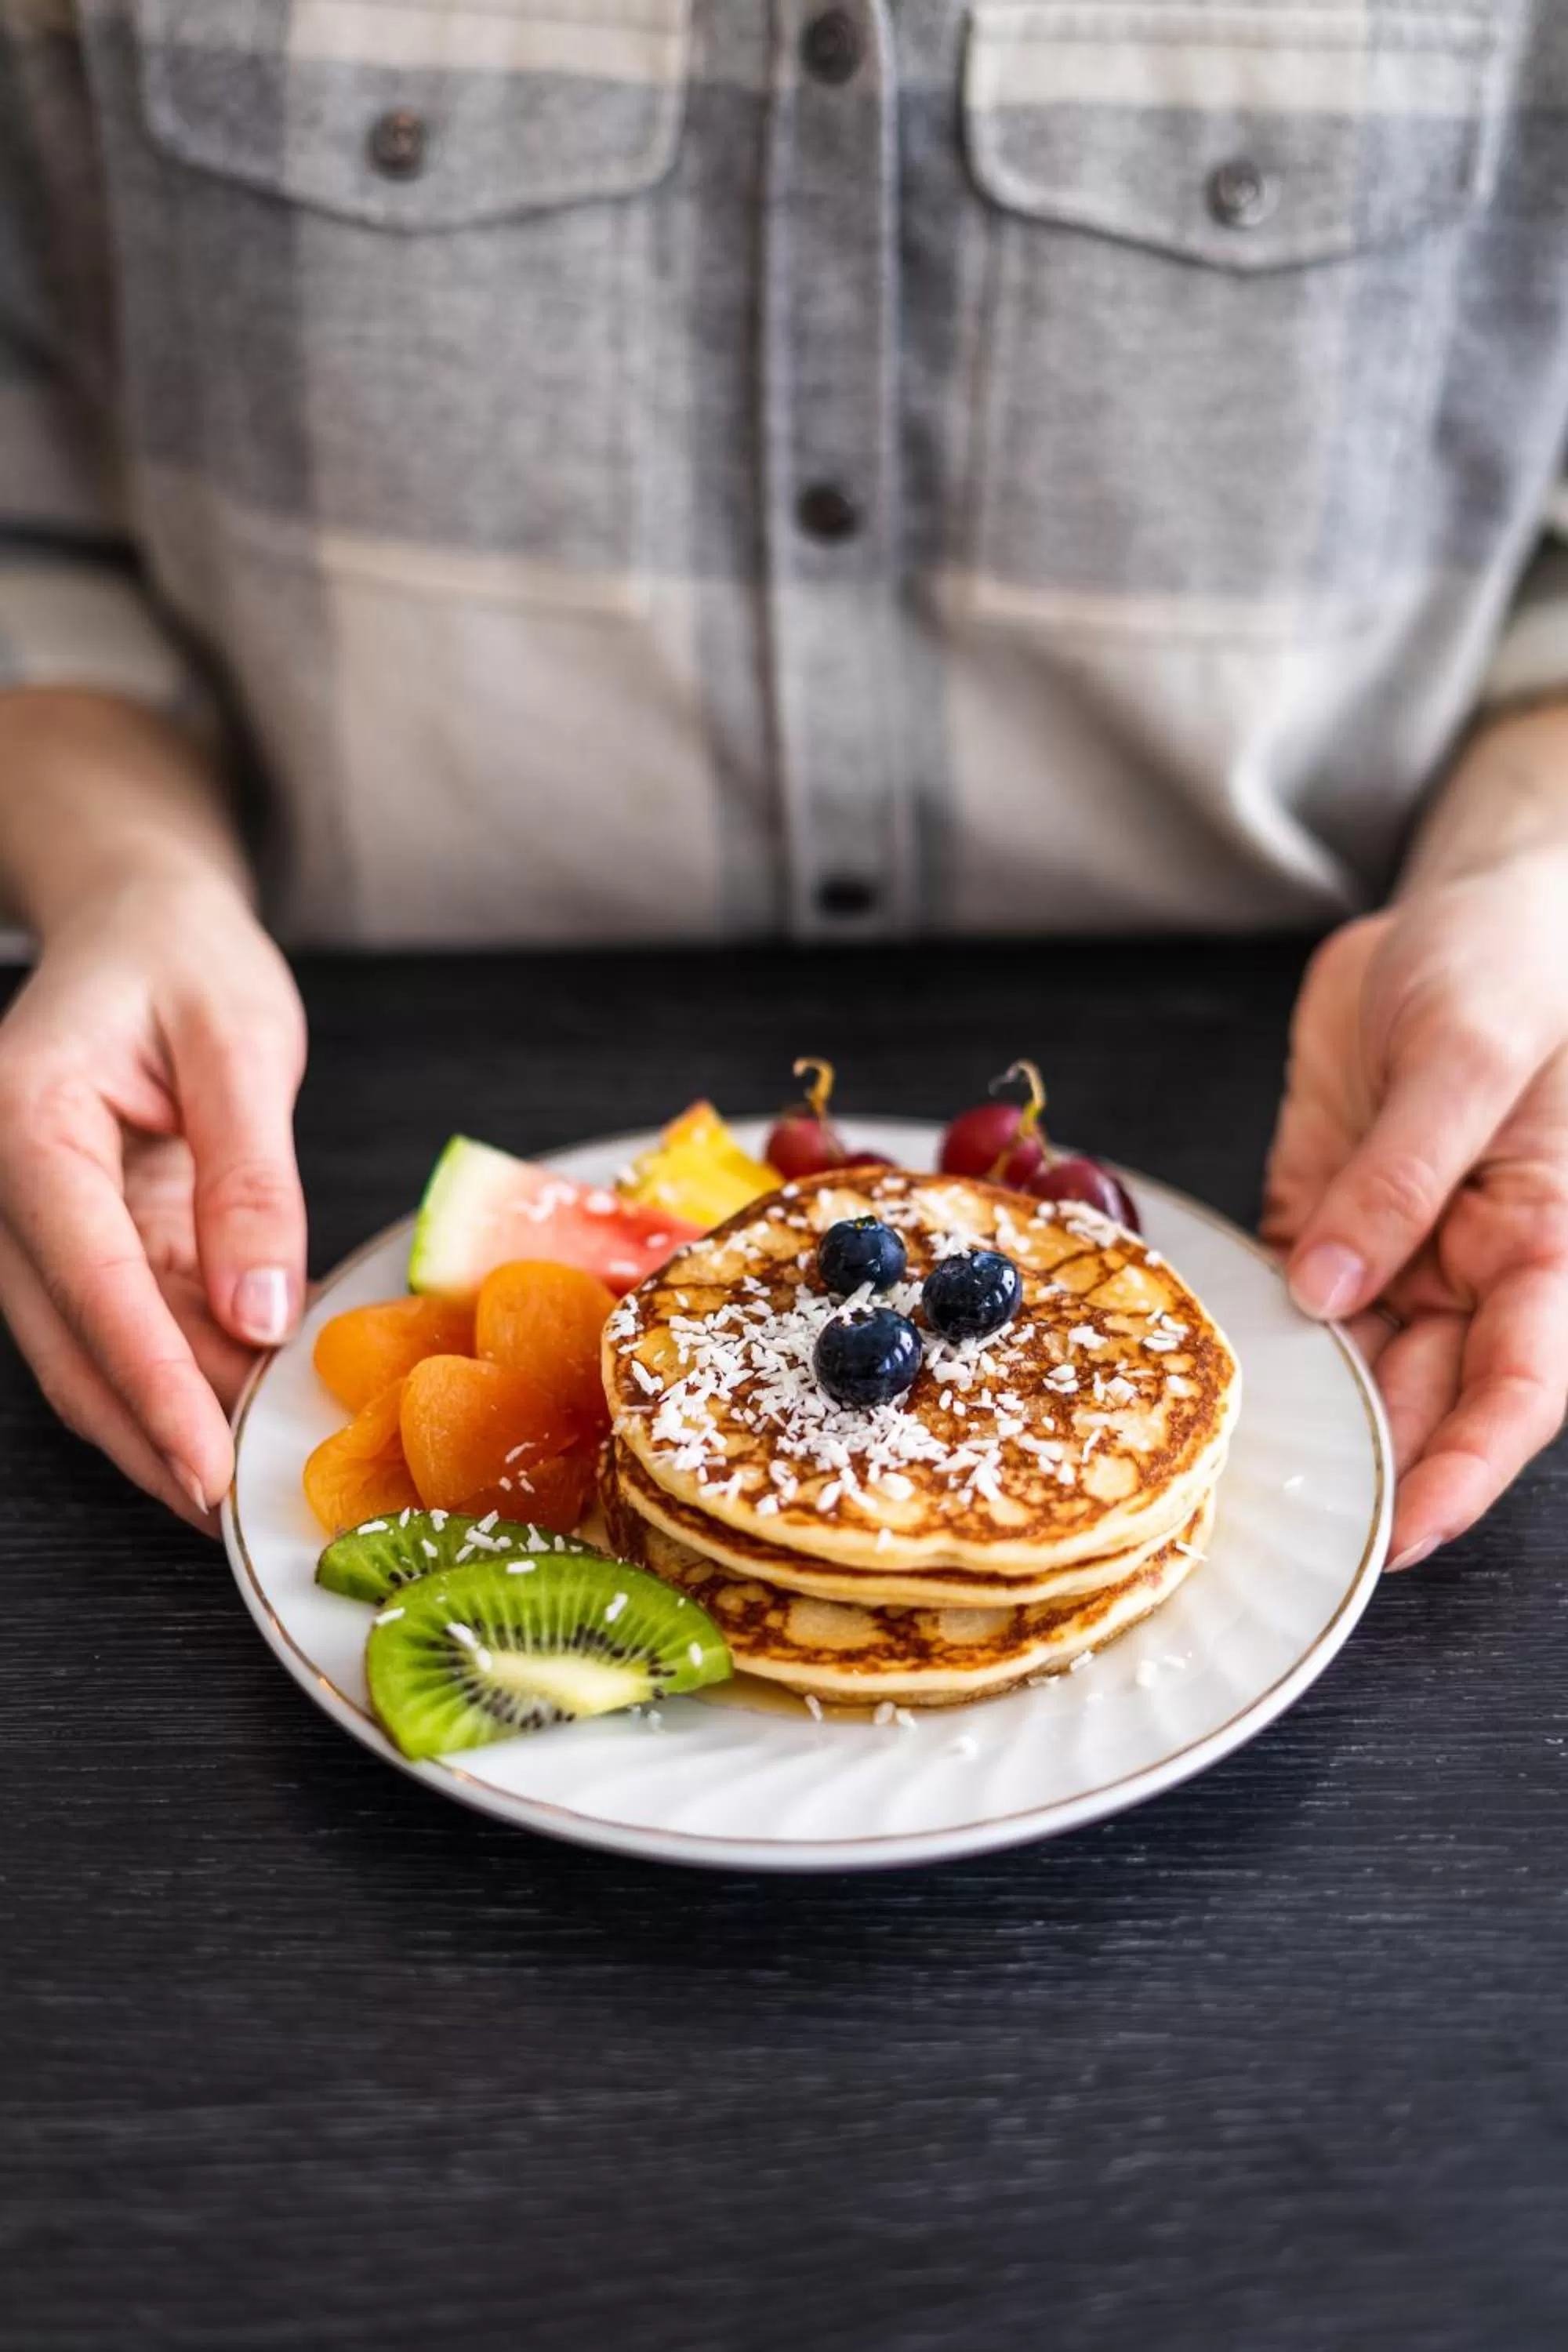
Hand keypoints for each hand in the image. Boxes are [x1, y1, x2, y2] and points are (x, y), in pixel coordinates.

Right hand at [0, 870, 306, 1529]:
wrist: (139, 923)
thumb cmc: (185, 957)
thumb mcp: (240, 1039)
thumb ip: (248, 1177)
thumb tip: (258, 1313)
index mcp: (25, 1118)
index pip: (86, 1277)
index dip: (148, 1382)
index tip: (204, 1464)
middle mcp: (8, 1182)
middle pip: (70, 1342)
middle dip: (150, 1434)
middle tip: (229, 1513)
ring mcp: (37, 1220)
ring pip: (89, 1352)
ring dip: (166, 1420)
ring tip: (246, 1481)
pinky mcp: (81, 1240)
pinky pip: (125, 1326)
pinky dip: (183, 1377)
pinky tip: (242, 1412)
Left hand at [1263, 853, 1567, 1567]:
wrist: (1466, 907)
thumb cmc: (1511, 962)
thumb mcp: (1464, 1052)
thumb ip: (1401, 1175)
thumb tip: (1331, 1287)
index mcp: (1549, 1239)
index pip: (1521, 1386)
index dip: (1469, 1467)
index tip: (1408, 1529)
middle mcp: (1477, 1263)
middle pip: (1429, 1397)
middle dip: (1373, 1465)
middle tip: (1294, 1528)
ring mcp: (1399, 1245)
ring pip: (1356, 1361)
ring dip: (1306, 1412)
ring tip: (1234, 1472)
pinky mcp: (1328, 1215)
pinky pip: (1291, 1294)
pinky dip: (1256, 1333)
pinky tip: (1203, 1371)